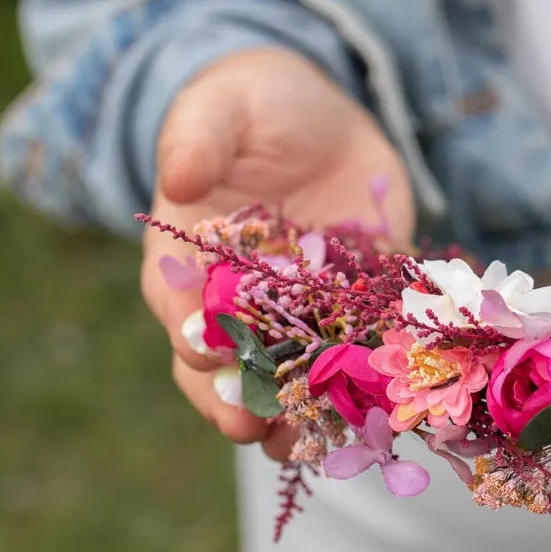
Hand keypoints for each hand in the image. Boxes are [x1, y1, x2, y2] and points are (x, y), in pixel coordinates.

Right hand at [139, 48, 413, 458]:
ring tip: (306, 443)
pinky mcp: (350, 319)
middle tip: (250, 426)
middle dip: (234, 401)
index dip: (188, 336)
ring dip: (292, 419)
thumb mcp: (221, 108)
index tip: (203, 352)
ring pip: (283, 386)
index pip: (177, 312)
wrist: (318, 117)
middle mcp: (234, 309)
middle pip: (222, 372)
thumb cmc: (250, 108)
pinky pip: (350, 368)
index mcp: (185, 265)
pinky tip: (373, 419)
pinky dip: (358, 396)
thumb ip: (197, 137)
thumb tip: (179, 177)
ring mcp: (294, 322)